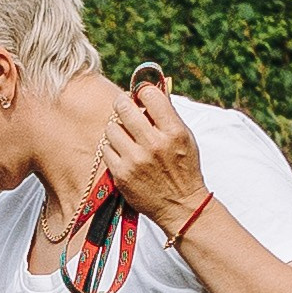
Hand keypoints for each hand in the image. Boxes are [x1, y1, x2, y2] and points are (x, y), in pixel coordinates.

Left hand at [96, 76, 206, 234]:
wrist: (180, 205)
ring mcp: (135, 160)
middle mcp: (154, 144)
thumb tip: (151, 87)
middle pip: (124, 108)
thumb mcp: (185, 137)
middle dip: (123, 104)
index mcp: (173, 131)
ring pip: (111, 127)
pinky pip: (106, 149)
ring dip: (117, 128)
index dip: (142, 91)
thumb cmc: (184, 167)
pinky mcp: (121, 174)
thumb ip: (168, 113)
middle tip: (125, 107)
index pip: (149, 95)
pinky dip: (113, 148)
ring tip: (126, 135)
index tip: (140, 95)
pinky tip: (123, 152)